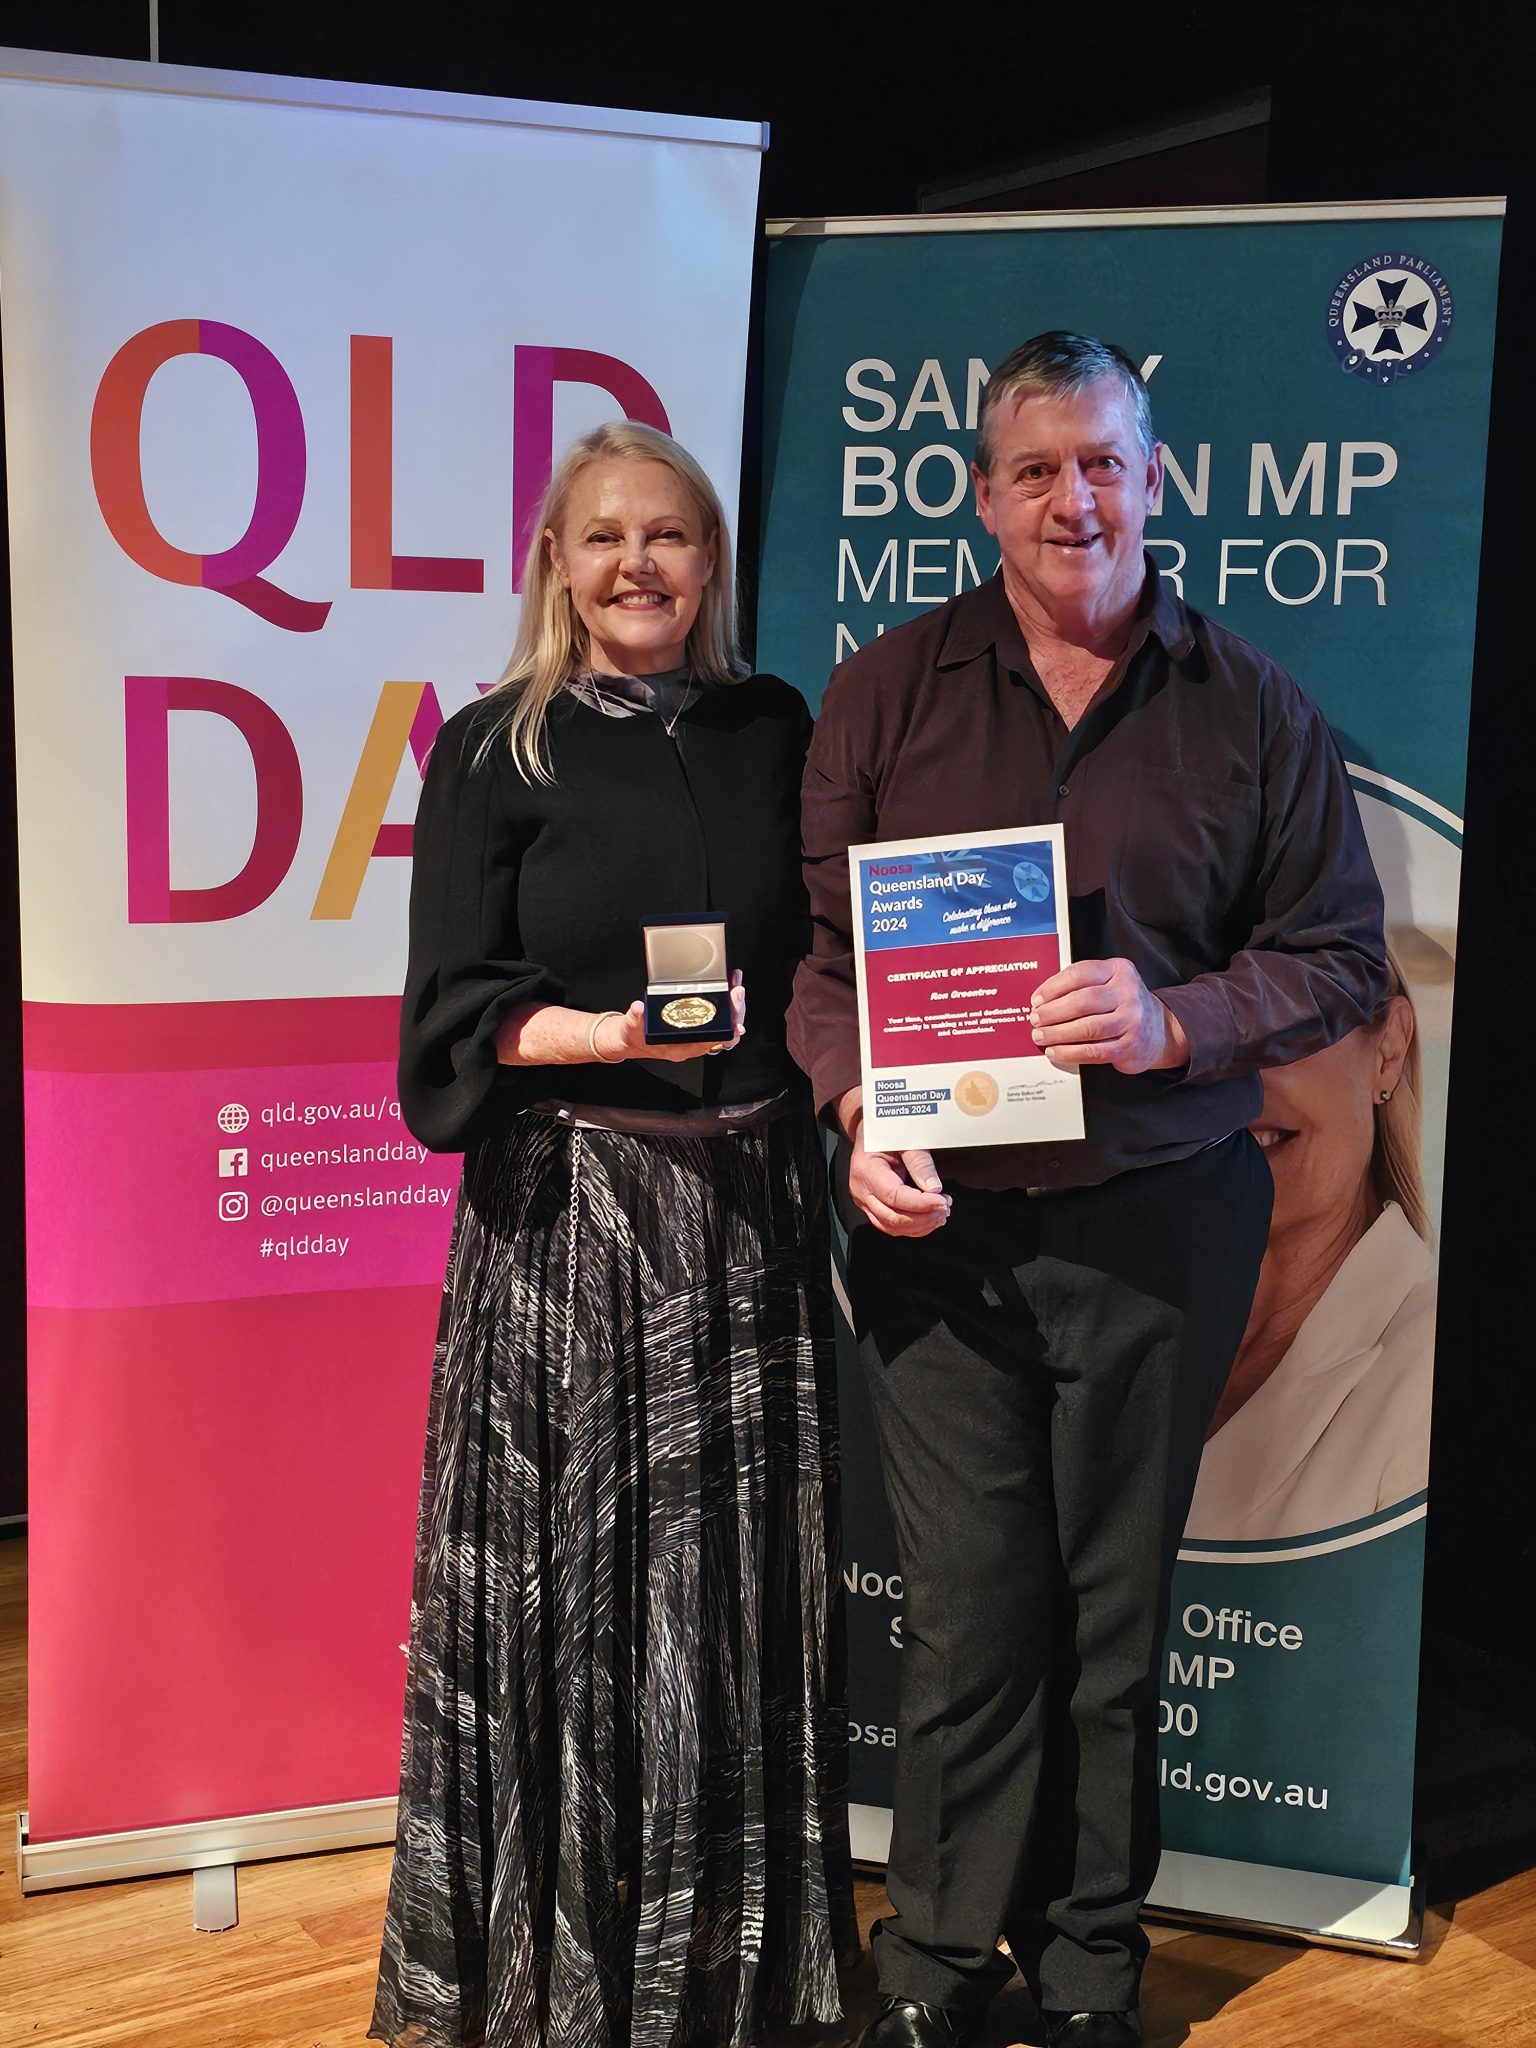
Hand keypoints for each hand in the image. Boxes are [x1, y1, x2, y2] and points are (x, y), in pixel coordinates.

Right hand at [597, 968, 744, 1064]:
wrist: (630, 1039)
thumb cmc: (633, 1036)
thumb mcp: (631, 1027)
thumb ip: (635, 1018)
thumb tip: (638, 1008)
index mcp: (682, 1048)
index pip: (712, 1043)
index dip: (727, 1034)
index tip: (736, 1023)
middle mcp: (693, 1043)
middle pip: (724, 1032)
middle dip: (734, 1012)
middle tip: (737, 990)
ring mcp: (697, 1035)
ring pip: (724, 1024)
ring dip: (732, 1005)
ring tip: (736, 983)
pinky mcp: (696, 1025)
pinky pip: (717, 1017)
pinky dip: (724, 1002)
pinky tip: (727, 987)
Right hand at [837, 1086, 950, 1237]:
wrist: (870, 1133)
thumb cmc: (886, 1132)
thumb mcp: (905, 1139)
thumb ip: (919, 1162)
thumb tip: (934, 1188)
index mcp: (865, 1169)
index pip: (893, 1196)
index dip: (920, 1203)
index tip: (942, 1201)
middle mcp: (861, 1190)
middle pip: (892, 1217)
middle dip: (923, 1217)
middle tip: (946, 1207)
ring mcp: (864, 1202)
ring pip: (892, 1227)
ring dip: (920, 1225)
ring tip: (941, 1213)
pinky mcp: (872, 1209)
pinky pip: (892, 1226)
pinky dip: (913, 1227)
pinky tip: (930, 1218)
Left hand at [1028, 958, 1188, 1074]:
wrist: (1158, 1029)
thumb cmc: (1123, 1004)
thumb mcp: (1108, 982)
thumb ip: (1080, 985)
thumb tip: (1042, 1001)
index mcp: (1119, 970)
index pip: (1080, 974)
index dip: (1053, 987)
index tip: (1036, 999)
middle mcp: (1128, 992)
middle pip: (1083, 1001)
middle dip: (1052, 1012)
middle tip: (1035, 1020)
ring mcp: (1132, 1020)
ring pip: (1087, 1028)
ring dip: (1058, 1034)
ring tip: (1041, 1036)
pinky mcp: (1130, 1046)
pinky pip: (1094, 1051)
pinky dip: (1070, 1052)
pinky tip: (1056, 1052)